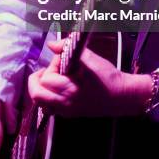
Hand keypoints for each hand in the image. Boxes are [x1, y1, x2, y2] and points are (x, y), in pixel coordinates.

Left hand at [28, 39, 151, 117]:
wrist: (122, 96)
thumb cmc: (108, 77)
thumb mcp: (90, 58)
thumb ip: (68, 49)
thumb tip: (52, 44)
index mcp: (70, 89)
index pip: (46, 78)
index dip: (52, 65)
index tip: (62, 60)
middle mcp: (66, 103)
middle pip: (36, 94)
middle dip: (36, 80)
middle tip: (47, 71)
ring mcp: (67, 111)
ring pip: (40, 103)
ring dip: (41, 89)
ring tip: (52, 80)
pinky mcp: (70, 114)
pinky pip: (49, 108)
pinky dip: (47, 98)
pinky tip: (58, 89)